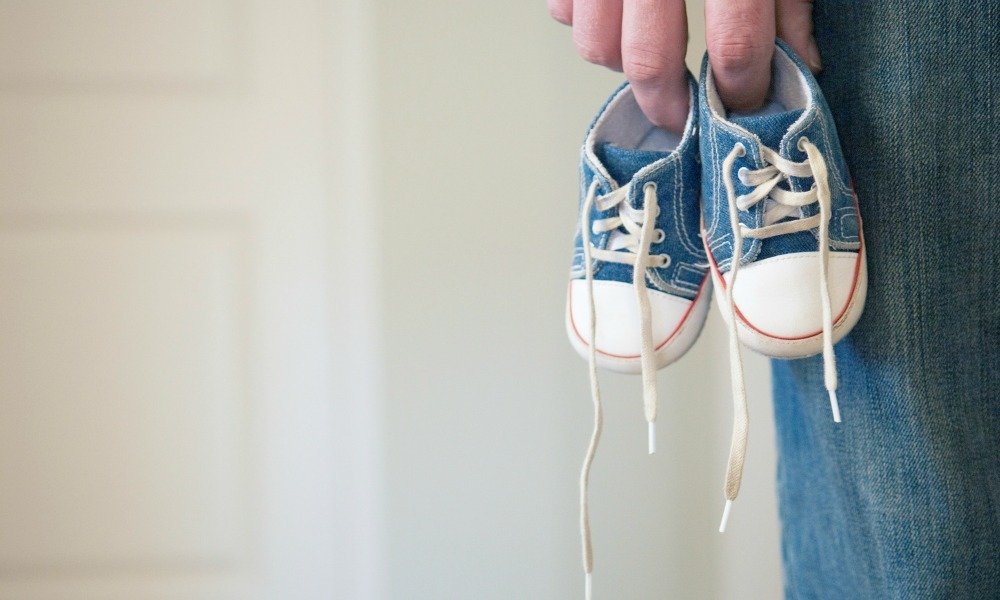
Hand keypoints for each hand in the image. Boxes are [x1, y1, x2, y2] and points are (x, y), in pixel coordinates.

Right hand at [548, 0, 821, 132]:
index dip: (743, 91)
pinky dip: (585, 20)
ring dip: (620, 61)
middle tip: (684, 115)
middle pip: (650, 61)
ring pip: (594, 44)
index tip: (745, 107)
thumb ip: (788, 1)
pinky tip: (615, 11)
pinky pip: (562, 11)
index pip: (735, 47)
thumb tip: (798, 63)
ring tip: (647, 50)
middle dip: (669, 103)